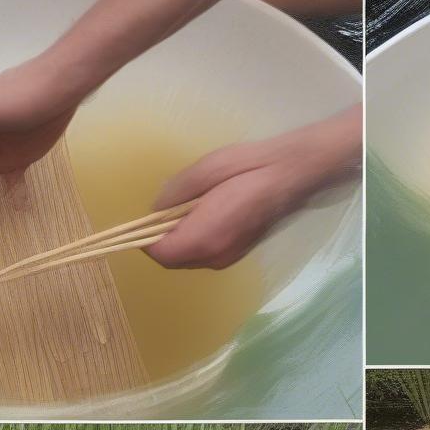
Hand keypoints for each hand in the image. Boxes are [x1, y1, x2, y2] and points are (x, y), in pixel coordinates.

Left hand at [147, 105, 360, 269]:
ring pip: (189, 260)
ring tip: (181, 214)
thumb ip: (173, 195)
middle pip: (172, 261)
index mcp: (202, 238)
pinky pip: (205, 256)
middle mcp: (213, 257)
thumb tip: (156, 210)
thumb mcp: (201, 172)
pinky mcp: (237, 255)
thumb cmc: (247, 168)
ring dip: (178, 243)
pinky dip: (194, 243)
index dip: (143, 240)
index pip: (159, 253)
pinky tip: (201, 218)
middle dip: (160, 243)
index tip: (138, 223)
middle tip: (159, 216)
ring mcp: (228, 259)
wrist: (290, 176)